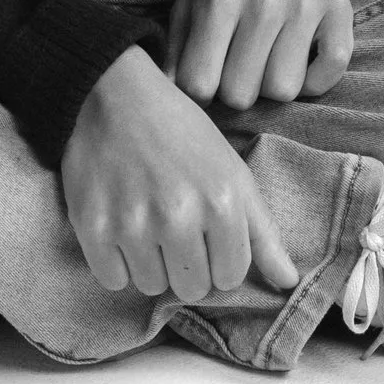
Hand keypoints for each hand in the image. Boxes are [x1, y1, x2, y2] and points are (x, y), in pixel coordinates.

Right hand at [60, 43, 302, 305]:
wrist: (115, 95)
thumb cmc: (181, 134)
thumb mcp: (233, 172)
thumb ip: (263, 234)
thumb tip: (290, 283)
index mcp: (221, 202)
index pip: (230, 277)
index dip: (220, 257)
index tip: (206, 229)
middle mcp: (178, 217)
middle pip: (192, 289)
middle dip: (187, 264)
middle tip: (174, 222)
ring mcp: (133, 225)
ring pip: (151, 287)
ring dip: (151, 263)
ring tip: (146, 218)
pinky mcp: (93, 228)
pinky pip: (113, 281)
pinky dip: (117, 262)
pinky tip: (120, 224)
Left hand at [167, 0, 350, 114]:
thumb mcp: (190, 0)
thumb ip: (175, 51)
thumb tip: (173, 100)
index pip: (200, 85)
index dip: (200, 92)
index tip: (207, 75)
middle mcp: (264, 0)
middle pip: (242, 95)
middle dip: (236, 90)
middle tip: (238, 65)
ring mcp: (305, 4)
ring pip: (284, 90)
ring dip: (273, 84)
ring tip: (267, 59)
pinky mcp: (339, 7)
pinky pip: (331, 70)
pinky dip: (315, 79)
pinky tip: (299, 59)